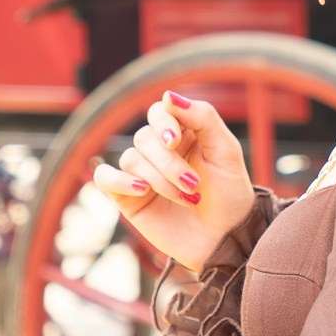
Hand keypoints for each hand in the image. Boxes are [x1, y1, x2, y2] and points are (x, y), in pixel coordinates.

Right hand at [92, 90, 256, 272]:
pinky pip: (105, 177)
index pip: (159, 112)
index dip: (163, 122)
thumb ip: (203, 117)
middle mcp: (159, 151)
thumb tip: (167, 95)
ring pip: (130, 158)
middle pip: (144, 138)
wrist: (227, 239)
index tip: (175, 140)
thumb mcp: (225, 151)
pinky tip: (142, 190)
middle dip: (168, 162)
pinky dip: (120, 181)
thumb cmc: (230, 194)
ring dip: (158, 179)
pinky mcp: (128, 198)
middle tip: (193, 184)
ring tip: (186, 197)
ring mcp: (142, 174)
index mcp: (183, 133)